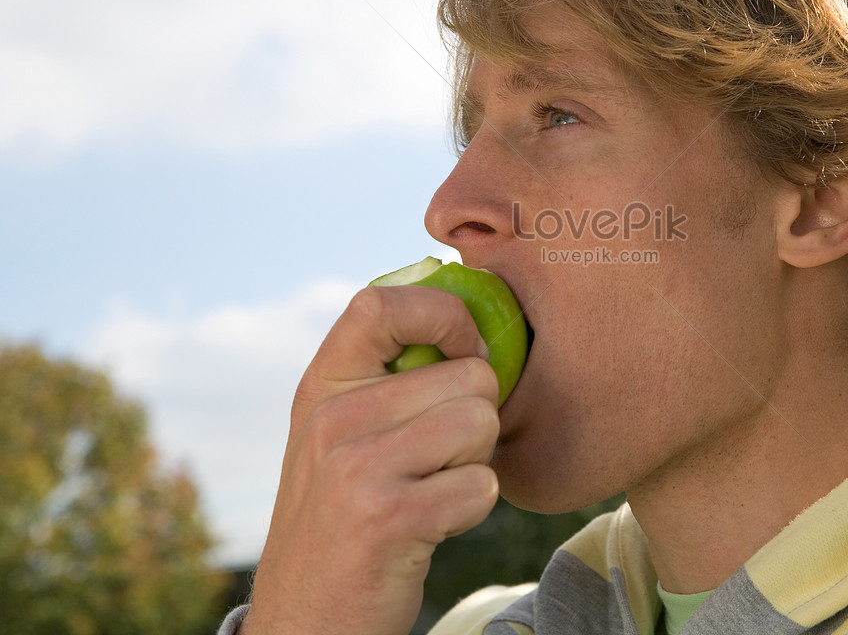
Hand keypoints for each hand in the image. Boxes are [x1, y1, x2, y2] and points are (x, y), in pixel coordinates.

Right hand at [242, 285, 501, 634]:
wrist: (306, 619)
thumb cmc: (345, 516)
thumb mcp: (341, 435)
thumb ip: (386, 380)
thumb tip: (474, 328)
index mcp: (324, 386)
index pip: (381, 302)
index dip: (444, 316)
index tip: (461, 352)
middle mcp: (333, 418)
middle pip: (469, 374)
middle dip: (475, 417)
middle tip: (438, 459)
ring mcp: (356, 468)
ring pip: (481, 422)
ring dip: (476, 463)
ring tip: (431, 490)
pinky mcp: (388, 518)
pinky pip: (483, 484)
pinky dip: (472, 508)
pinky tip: (431, 525)